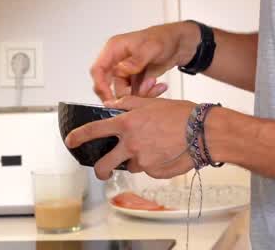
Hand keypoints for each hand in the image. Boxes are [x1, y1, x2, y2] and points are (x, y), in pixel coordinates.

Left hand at [64, 96, 196, 179]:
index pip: (95, 131)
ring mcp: (143, 161)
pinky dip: (154, 163)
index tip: (71, 141)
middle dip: (101, 170)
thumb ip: (128, 104)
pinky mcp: (155, 172)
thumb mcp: (151, 102)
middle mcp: (131, 144)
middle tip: (103, 169)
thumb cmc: (182, 115)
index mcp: (127, 124)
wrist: (203, 132)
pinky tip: (166, 152)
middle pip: (105, 164)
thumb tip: (111, 106)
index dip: (79, 137)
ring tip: (155, 148)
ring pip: (131, 165)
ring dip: (136, 160)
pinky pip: (149, 170)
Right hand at [89, 22, 199, 100]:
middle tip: (138, 93)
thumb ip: (135, 61)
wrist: (180, 44)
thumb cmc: (164, 38)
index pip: (98, 70)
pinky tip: (159, 86)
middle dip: (124, 93)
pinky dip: (146, 93)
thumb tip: (120, 70)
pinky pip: (135, 93)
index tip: (109, 99)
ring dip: (139, 92)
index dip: (100, 86)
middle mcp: (117, 60)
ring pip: (123, 92)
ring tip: (153, 83)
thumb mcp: (151, 48)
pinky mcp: (135, 79)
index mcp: (115, 48)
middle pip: (109, 85)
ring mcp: (126, 71)